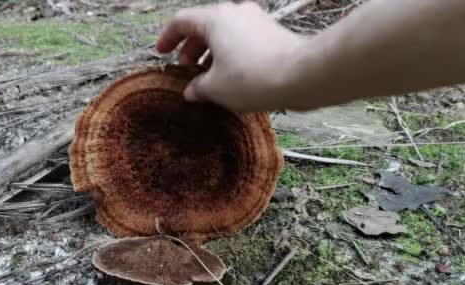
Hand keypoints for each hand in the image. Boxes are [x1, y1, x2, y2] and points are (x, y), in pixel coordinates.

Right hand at [156, 1, 306, 112]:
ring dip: (212, 53)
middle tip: (187, 71)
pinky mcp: (272, 33)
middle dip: (191, 49)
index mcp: (215, 19)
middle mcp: (235, 13)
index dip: (168, 38)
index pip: (181, 21)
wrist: (301, 75)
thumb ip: (198, 87)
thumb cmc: (252, 78)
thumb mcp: (216, 88)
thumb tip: (191, 91)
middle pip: (204, 26)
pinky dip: (231, 55)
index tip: (162, 53)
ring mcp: (256, 20)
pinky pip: (243, 40)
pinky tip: (233, 77)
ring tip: (209, 78)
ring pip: (225, 33)